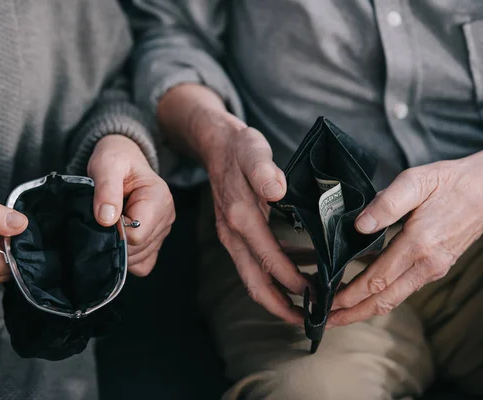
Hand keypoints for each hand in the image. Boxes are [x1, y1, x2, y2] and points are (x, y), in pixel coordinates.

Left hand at [87, 135, 174, 276]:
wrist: (123, 160)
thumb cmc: (116, 159)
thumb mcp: (106, 165)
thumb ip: (106, 189)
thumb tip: (107, 220)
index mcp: (159, 199)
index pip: (136, 235)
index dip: (114, 230)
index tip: (104, 214)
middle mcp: (166, 217)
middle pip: (137, 249)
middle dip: (115, 240)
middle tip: (104, 216)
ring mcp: (162, 232)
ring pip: (138, 259)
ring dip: (119, 248)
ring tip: (111, 223)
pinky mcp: (155, 242)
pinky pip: (142, 265)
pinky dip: (127, 258)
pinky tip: (117, 237)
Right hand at [193, 108, 309, 323]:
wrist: (215, 144)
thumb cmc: (239, 148)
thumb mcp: (253, 151)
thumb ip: (263, 170)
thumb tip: (277, 190)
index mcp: (240, 217)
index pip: (268, 260)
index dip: (292, 281)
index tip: (317, 295)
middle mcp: (233, 233)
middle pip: (254, 282)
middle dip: (281, 307)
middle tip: (309, 321)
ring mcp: (232, 236)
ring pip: (254, 277)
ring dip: (280, 294)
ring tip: (310, 303)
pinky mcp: (236, 233)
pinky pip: (256, 261)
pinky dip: (278, 272)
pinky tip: (304, 266)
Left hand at [330, 153, 482, 325]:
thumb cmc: (451, 182)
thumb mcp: (415, 181)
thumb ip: (386, 204)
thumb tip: (360, 225)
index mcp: (419, 243)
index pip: (377, 279)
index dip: (351, 294)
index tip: (329, 301)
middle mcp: (428, 263)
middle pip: (385, 300)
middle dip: (353, 314)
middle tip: (327, 321)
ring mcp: (434, 268)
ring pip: (395, 298)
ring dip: (366, 309)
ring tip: (341, 313)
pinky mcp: (436, 267)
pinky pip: (404, 288)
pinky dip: (382, 297)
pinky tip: (365, 295)